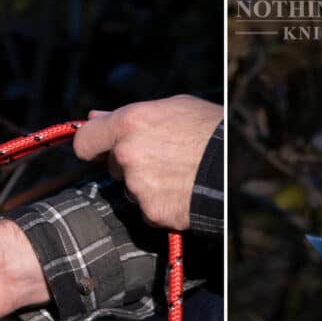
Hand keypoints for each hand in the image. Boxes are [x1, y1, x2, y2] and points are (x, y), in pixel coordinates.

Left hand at [73, 94, 222, 230]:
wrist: (237, 165)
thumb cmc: (210, 129)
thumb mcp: (173, 108)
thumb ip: (129, 115)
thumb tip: (93, 118)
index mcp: (129, 124)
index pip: (84, 141)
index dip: (92, 146)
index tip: (99, 150)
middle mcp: (127, 155)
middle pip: (114, 167)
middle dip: (130, 165)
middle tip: (163, 159)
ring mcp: (138, 186)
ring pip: (132, 190)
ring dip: (148, 186)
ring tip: (179, 175)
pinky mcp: (153, 212)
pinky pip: (149, 211)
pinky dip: (162, 205)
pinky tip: (182, 193)